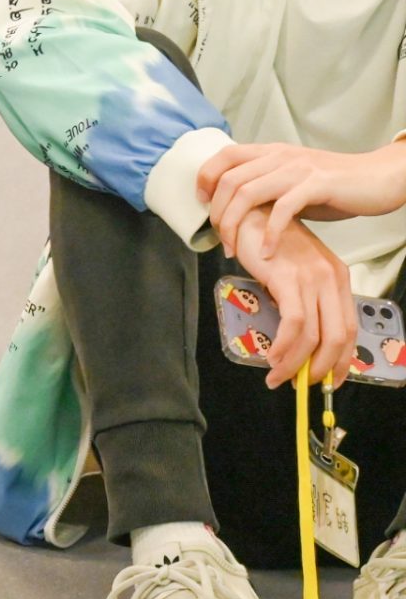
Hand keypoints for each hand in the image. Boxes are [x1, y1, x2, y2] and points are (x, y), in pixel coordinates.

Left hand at [199, 142, 405, 258]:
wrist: (378, 178)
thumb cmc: (334, 185)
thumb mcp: (291, 181)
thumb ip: (266, 188)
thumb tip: (236, 209)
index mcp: (271, 153)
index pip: (225, 155)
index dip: (205, 177)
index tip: (200, 204)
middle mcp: (280, 156)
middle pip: (229, 180)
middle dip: (216, 213)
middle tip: (220, 238)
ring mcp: (298, 169)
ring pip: (248, 193)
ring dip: (234, 225)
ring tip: (234, 248)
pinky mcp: (316, 185)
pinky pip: (282, 209)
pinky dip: (269, 233)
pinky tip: (266, 251)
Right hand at [232, 209, 355, 389]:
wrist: (250, 211)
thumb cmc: (267, 241)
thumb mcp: (293, 270)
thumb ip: (301, 296)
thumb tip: (294, 333)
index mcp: (337, 278)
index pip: (348, 329)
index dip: (341, 360)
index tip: (328, 380)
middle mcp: (330, 279)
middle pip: (337, 338)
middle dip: (320, 370)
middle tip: (300, 386)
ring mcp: (312, 279)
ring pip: (315, 336)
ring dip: (295, 364)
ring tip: (277, 377)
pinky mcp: (289, 279)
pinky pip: (294, 324)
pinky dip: (284, 347)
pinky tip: (271, 357)